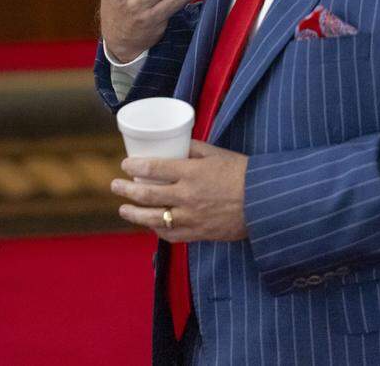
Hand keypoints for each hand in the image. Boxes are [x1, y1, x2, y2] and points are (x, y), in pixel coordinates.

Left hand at [110, 141, 248, 242]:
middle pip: (147, 195)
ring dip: (134, 214)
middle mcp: (187, 196)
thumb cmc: (242, 173)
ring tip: (123, 209)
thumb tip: (175, 144)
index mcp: (191, 172)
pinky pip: (171, 234)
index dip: (134, 166)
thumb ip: (193, 149)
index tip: (125, 164)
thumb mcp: (216, 153)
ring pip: (154, 218)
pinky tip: (150, 225)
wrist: (264, 203)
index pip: (153, 168)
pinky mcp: (199, 234)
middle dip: (126, 190)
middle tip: (115, 185)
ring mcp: (191, 218)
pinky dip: (157, 230)